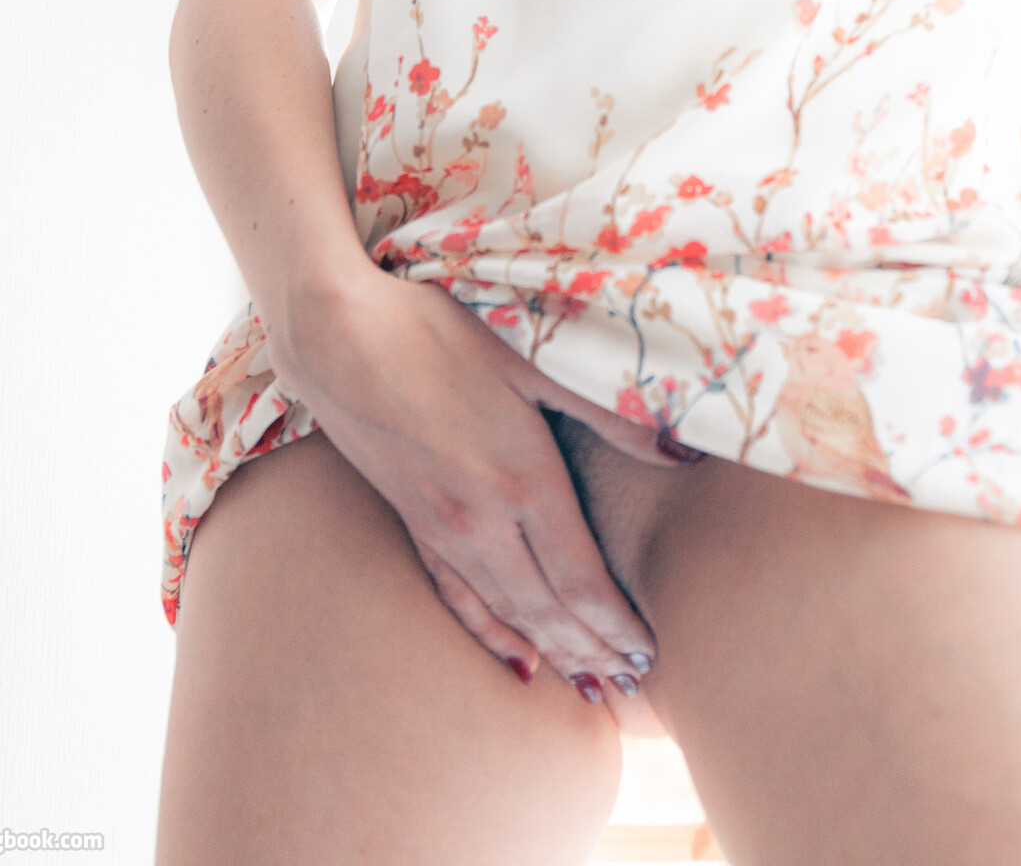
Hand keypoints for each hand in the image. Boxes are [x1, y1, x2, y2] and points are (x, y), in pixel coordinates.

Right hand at [274, 261, 684, 709]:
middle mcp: (483, 521)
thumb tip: (683, 450)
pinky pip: (456, 596)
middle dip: (593, 651)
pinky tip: (514, 659)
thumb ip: (607, 410)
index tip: (650, 655)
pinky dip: (490, 634)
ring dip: (552, 652)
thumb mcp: (531, 358)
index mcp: (522, 480)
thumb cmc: (438, 332)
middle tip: (632, 687)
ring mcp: (442, 527)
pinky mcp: (411, 521)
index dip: (617, 625)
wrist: (337, 336)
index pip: (582, 580)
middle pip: (548, 609)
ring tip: (590, 686)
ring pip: (505, 611)